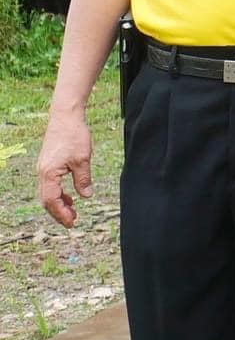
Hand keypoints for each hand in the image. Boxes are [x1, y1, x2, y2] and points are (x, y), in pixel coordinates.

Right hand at [36, 109, 93, 227]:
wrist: (65, 117)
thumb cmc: (74, 136)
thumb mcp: (83, 160)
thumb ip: (83, 180)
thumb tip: (86, 196)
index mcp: (48, 173)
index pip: (51, 200)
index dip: (61, 213)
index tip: (72, 222)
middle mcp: (42, 173)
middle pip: (46, 200)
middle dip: (59, 212)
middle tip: (72, 222)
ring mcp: (43, 169)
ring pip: (47, 193)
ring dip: (59, 204)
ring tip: (73, 212)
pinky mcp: (47, 164)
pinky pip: (50, 185)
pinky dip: (59, 194)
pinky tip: (71, 197)